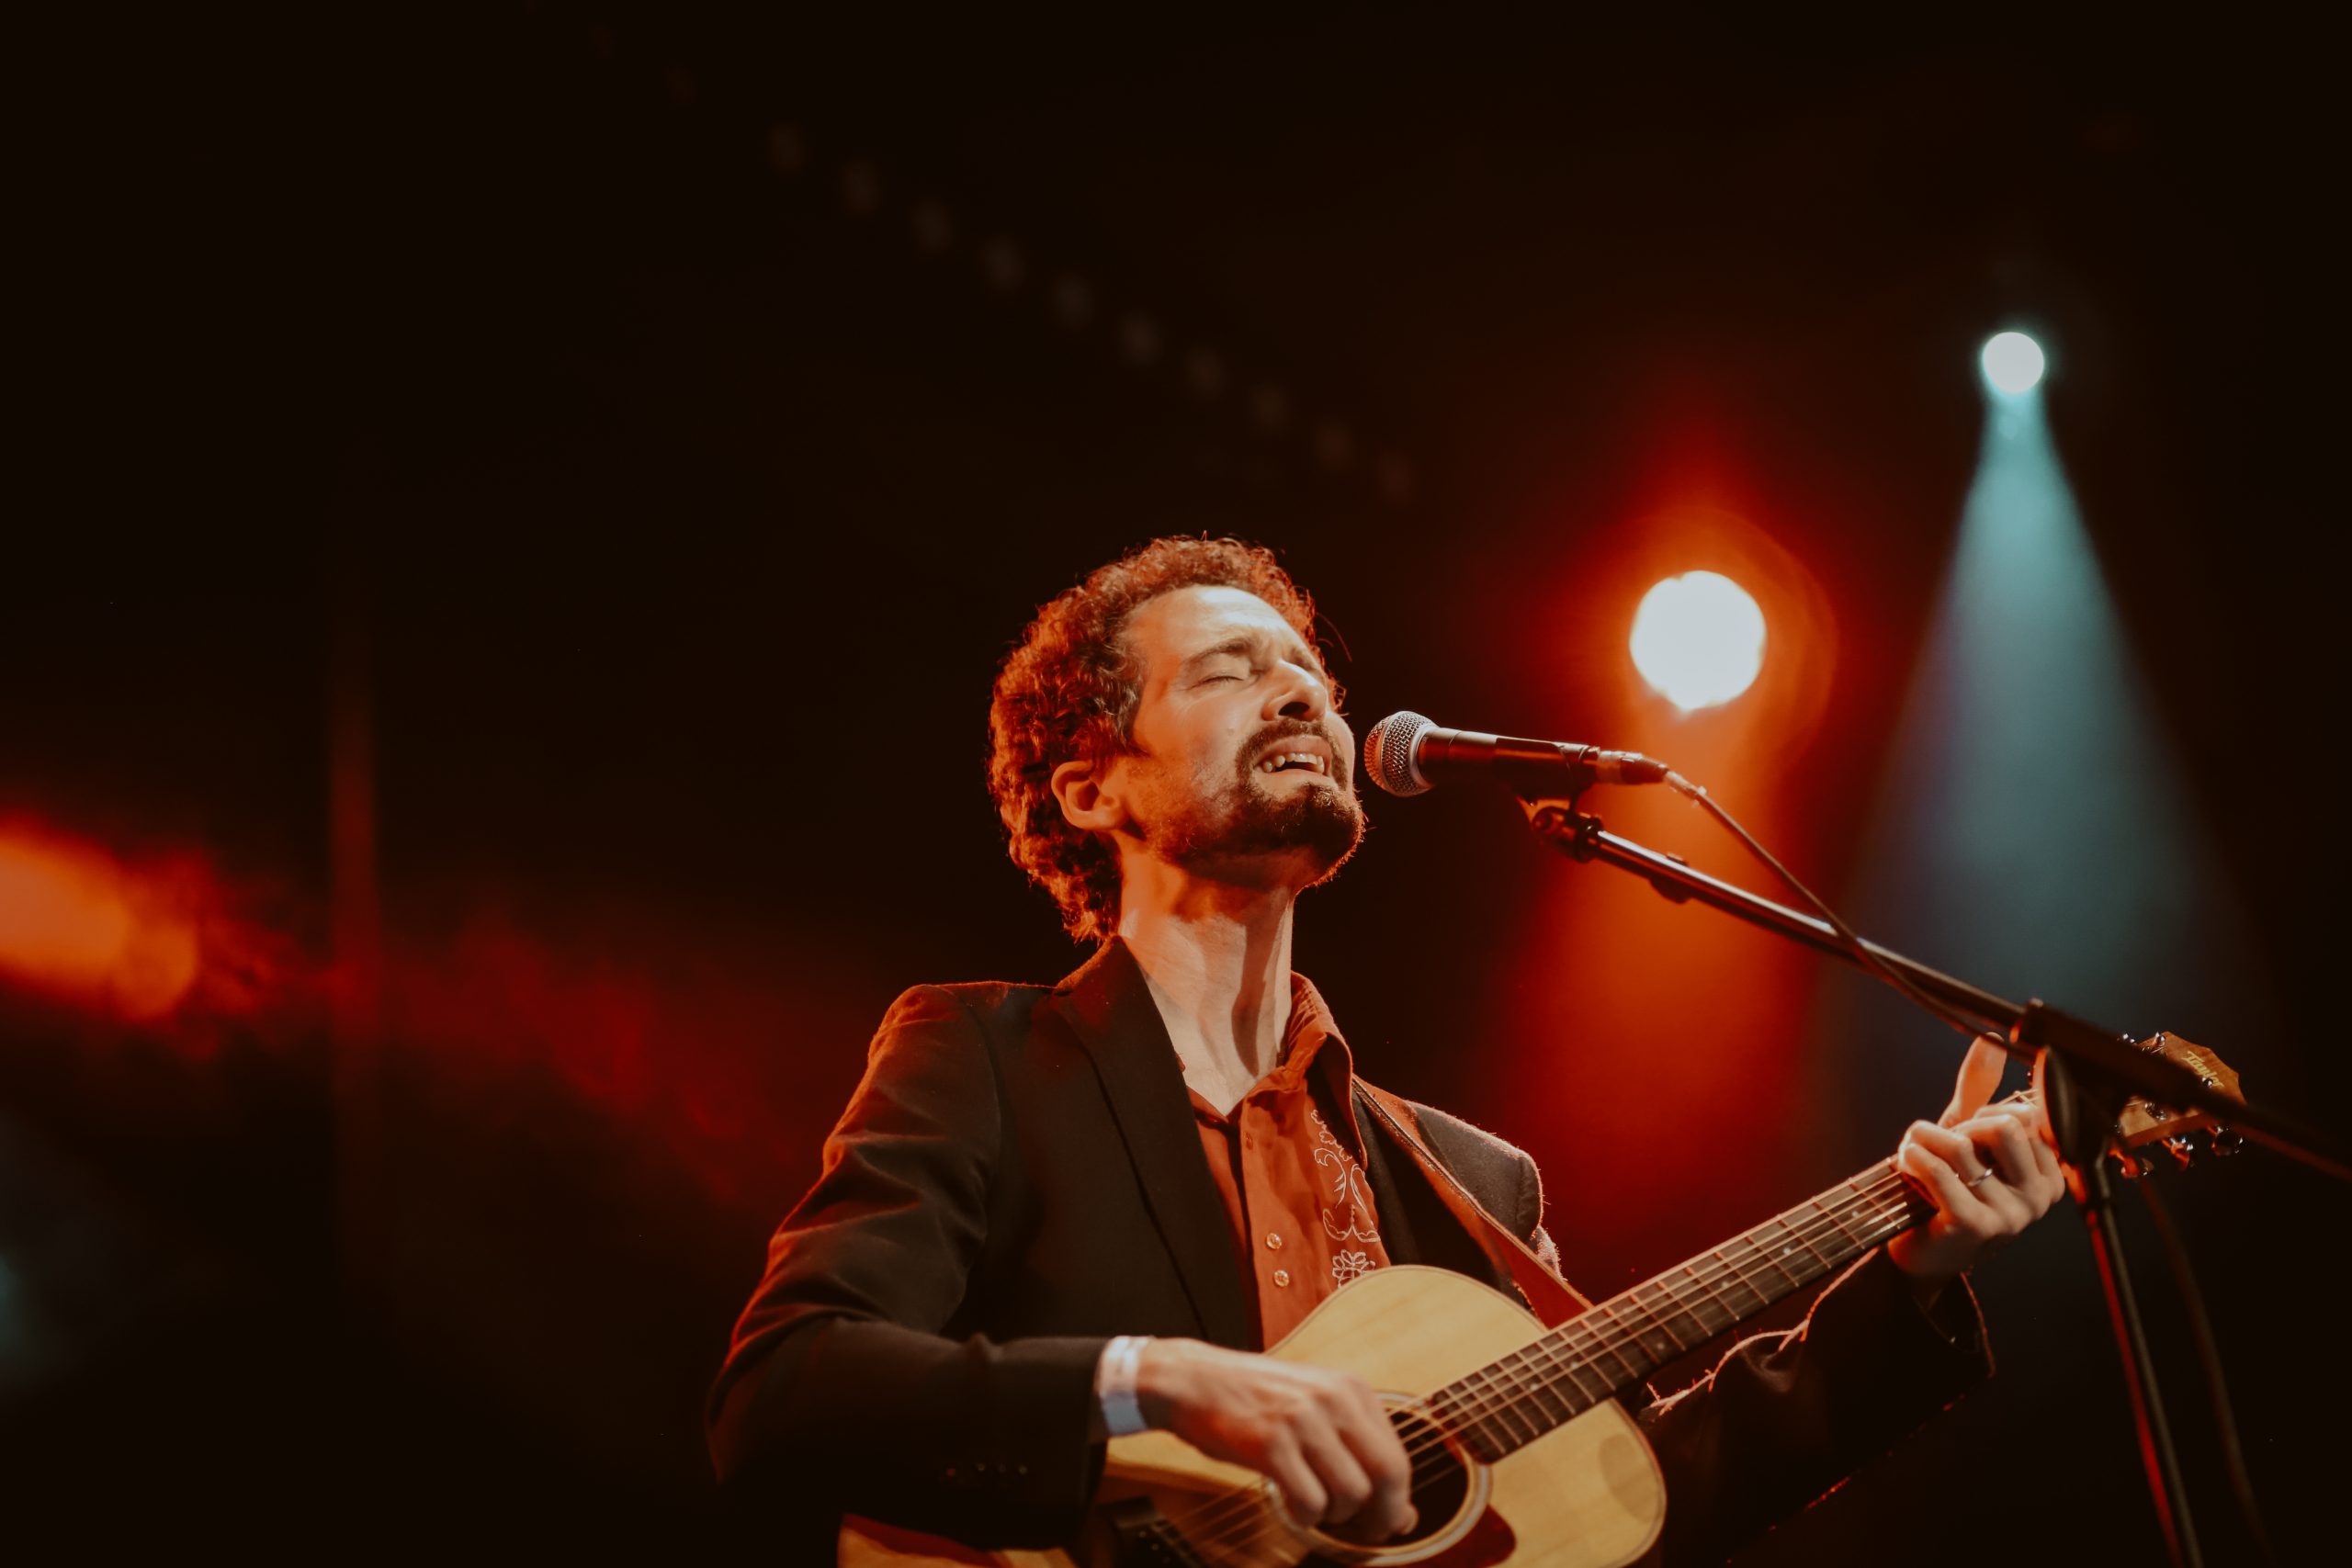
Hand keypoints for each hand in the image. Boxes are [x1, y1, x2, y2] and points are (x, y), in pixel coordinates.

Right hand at [1134, 1338, 1415, 1541]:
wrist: (1194, 1381)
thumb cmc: (1255, 1400)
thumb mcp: (1315, 1407)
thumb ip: (1358, 1450)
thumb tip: (1403, 1514)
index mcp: (1351, 1388)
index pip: (1397, 1456)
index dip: (1397, 1500)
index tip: (1386, 1519)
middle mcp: (1333, 1400)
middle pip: (1388, 1475)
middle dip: (1380, 1515)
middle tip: (1364, 1531)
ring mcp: (1302, 1421)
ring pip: (1351, 1494)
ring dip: (1334, 1515)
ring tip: (1313, 1506)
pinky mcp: (1271, 1444)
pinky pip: (1310, 1502)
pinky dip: (1304, 1516)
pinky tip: (1290, 1504)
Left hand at [1886, 1036, 2066, 1288]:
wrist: (1920, 1250)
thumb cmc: (1946, 1189)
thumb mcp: (1966, 1136)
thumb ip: (1980, 1090)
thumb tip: (1991, 1041)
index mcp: (2050, 1175)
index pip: (2027, 1115)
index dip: (1985, 1115)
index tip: (1969, 1135)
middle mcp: (2040, 1198)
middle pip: (2004, 1124)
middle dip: (1962, 1125)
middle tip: (1943, 1146)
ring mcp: (2012, 1216)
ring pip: (1964, 1144)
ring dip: (1925, 1140)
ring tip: (1915, 1154)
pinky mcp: (1976, 1226)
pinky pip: (1940, 1169)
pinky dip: (1912, 1158)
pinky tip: (1905, 1166)